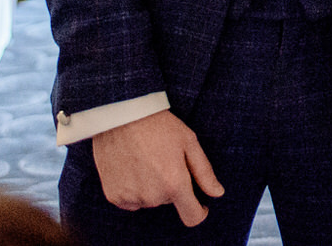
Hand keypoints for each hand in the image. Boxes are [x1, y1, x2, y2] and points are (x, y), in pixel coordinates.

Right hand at [91, 110, 224, 227]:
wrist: (121, 116)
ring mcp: (131, 198)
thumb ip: (204, 172)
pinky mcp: (114, 196)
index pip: (192, 216)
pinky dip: (134, 189)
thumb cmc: (159, 125)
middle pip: (170, 201)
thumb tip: (217, 193)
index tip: (200, 204)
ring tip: (147, 160)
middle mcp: (152, 196)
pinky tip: (132, 167)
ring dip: (152, 187)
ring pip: (150, 200)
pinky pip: (131, 201)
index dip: (199, 211)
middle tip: (164, 160)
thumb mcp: (189, 142)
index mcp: (174, 184)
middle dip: (172, 186)